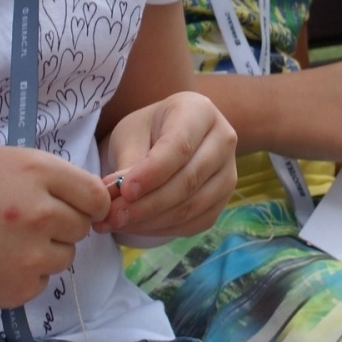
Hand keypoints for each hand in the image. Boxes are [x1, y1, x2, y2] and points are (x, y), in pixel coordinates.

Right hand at [0, 145, 109, 308]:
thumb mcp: (1, 162)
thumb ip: (48, 177)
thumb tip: (90, 200)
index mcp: (38, 173)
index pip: (95, 196)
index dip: (90, 204)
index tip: (78, 208)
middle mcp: (41, 213)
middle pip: (81, 228)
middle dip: (61, 226)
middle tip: (22, 223)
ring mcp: (30, 256)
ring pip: (64, 257)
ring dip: (44, 252)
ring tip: (1, 242)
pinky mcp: (17, 290)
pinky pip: (40, 282)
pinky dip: (22, 275)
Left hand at [94, 91, 237, 237]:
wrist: (165, 140)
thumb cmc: (147, 131)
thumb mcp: (130, 135)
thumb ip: (128, 163)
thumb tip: (119, 197)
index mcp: (200, 111)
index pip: (180, 147)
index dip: (152, 173)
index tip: (124, 191)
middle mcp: (223, 141)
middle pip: (189, 180)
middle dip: (148, 203)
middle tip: (113, 215)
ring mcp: (228, 173)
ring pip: (192, 206)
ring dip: (151, 221)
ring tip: (116, 222)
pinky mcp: (222, 201)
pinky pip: (194, 223)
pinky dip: (162, 230)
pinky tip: (135, 226)